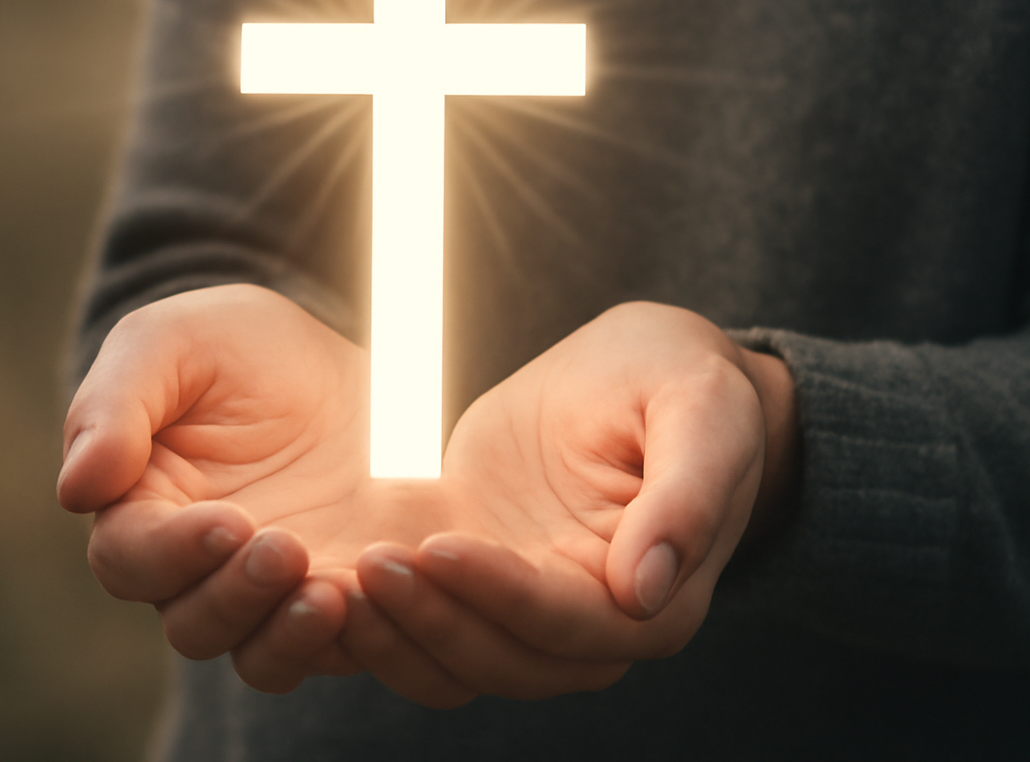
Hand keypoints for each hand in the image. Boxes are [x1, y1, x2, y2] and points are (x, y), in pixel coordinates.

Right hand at [56, 284, 456, 693]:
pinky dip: (351, 637)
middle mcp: (199, 569)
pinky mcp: (339, 592)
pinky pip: (338, 646)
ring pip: (258, 654)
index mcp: (142, 510)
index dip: (173, 553)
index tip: (228, 521)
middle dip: (237, 596)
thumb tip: (79, 487)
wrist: (331, 351)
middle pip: (194, 623)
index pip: (132, 559)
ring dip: (288, 635)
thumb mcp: (169, 343)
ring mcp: (271, 590)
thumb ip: (115, 406)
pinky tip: (377, 596)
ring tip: (331, 594)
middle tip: (285, 550)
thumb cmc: (229, 343)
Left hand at [350, 301, 798, 701]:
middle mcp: (592, 628)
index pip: (568, 622)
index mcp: (657, 601)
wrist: (645, 370)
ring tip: (334, 579)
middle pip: (502, 659)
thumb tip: (647, 589)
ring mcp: (529, 609)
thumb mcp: (701, 413)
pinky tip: (328, 578)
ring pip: (453, 660)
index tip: (438, 545)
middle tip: (368, 563)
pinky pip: (426, 622)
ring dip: (394, 633)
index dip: (501, 593)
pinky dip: (380, 618)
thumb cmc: (684, 381)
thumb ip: (685, 497)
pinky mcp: (481, 579)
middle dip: (431, 620)